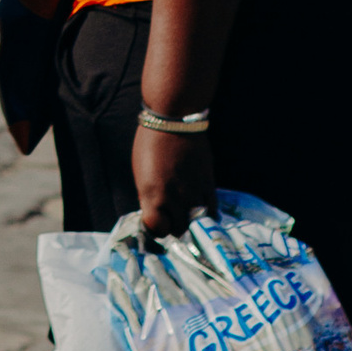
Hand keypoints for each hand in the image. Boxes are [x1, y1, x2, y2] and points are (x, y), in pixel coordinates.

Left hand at [131, 120, 214, 237]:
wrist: (173, 120)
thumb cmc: (150, 143)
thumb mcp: (140, 171)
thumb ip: (148, 195)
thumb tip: (155, 212)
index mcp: (151, 194)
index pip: (156, 229)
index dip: (156, 228)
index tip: (156, 222)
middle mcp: (173, 197)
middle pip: (178, 229)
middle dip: (174, 226)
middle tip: (173, 218)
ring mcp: (192, 192)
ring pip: (196, 222)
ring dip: (191, 221)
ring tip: (187, 214)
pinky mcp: (208, 183)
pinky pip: (211, 209)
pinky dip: (207, 213)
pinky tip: (202, 210)